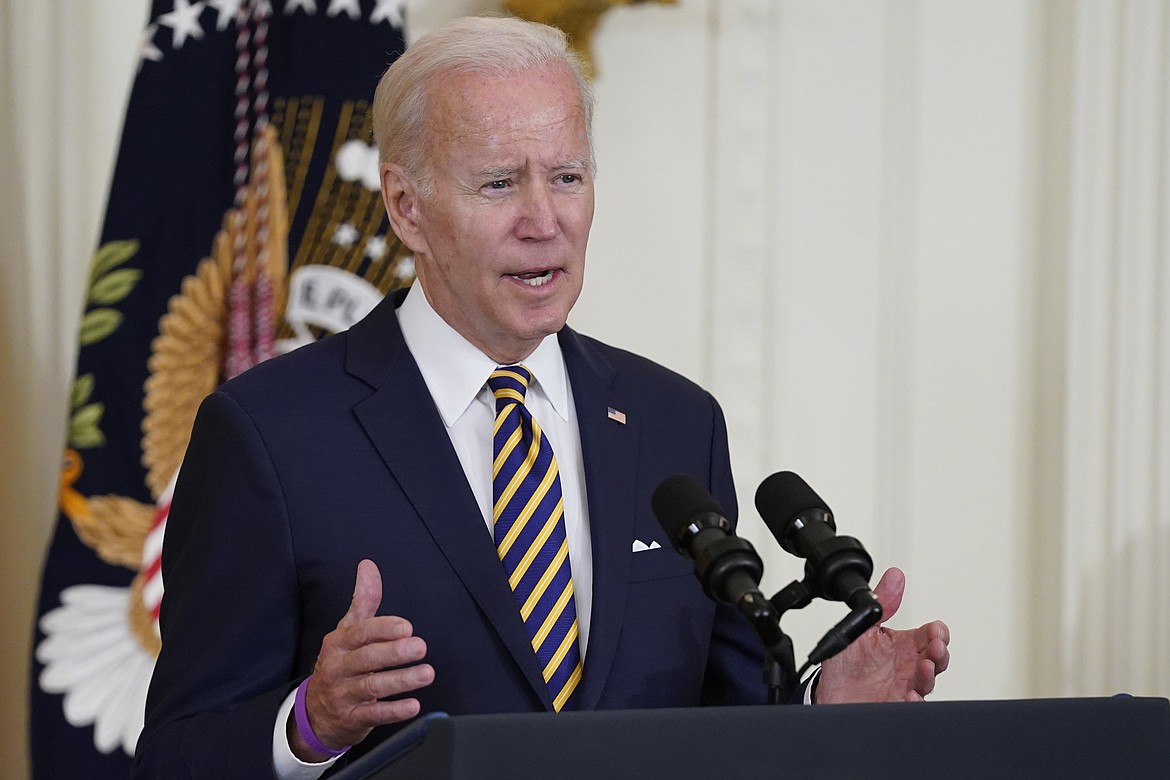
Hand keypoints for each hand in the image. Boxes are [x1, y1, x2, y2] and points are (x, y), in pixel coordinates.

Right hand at [289, 559, 435, 760]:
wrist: (315, 713)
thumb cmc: (340, 664)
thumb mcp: (347, 631)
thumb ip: (363, 600)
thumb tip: (368, 565)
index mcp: (338, 643)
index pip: (360, 633)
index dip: (383, 628)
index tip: (406, 626)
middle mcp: (339, 667)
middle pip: (367, 659)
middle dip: (394, 652)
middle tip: (420, 647)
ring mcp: (344, 694)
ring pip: (372, 687)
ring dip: (401, 680)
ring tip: (426, 674)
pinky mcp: (352, 719)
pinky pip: (374, 715)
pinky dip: (394, 711)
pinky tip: (413, 705)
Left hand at [814, 567, 949, 703]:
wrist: (828, 692)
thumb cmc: (847, 663)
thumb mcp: (862, 628)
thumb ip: (881, 603)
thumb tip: (895, 576)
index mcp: (902, 644)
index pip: (930, 635)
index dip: (938, 632)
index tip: (936, 631)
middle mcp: (907, 665)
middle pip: (937, 658)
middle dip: (940, 652)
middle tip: (935, 647)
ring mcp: (904, 686)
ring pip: (928, 681)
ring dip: (930, 675)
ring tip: (925, 668)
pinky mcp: (895, 704)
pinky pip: (911, 706)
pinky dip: (914, 702)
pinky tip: (909, 695)